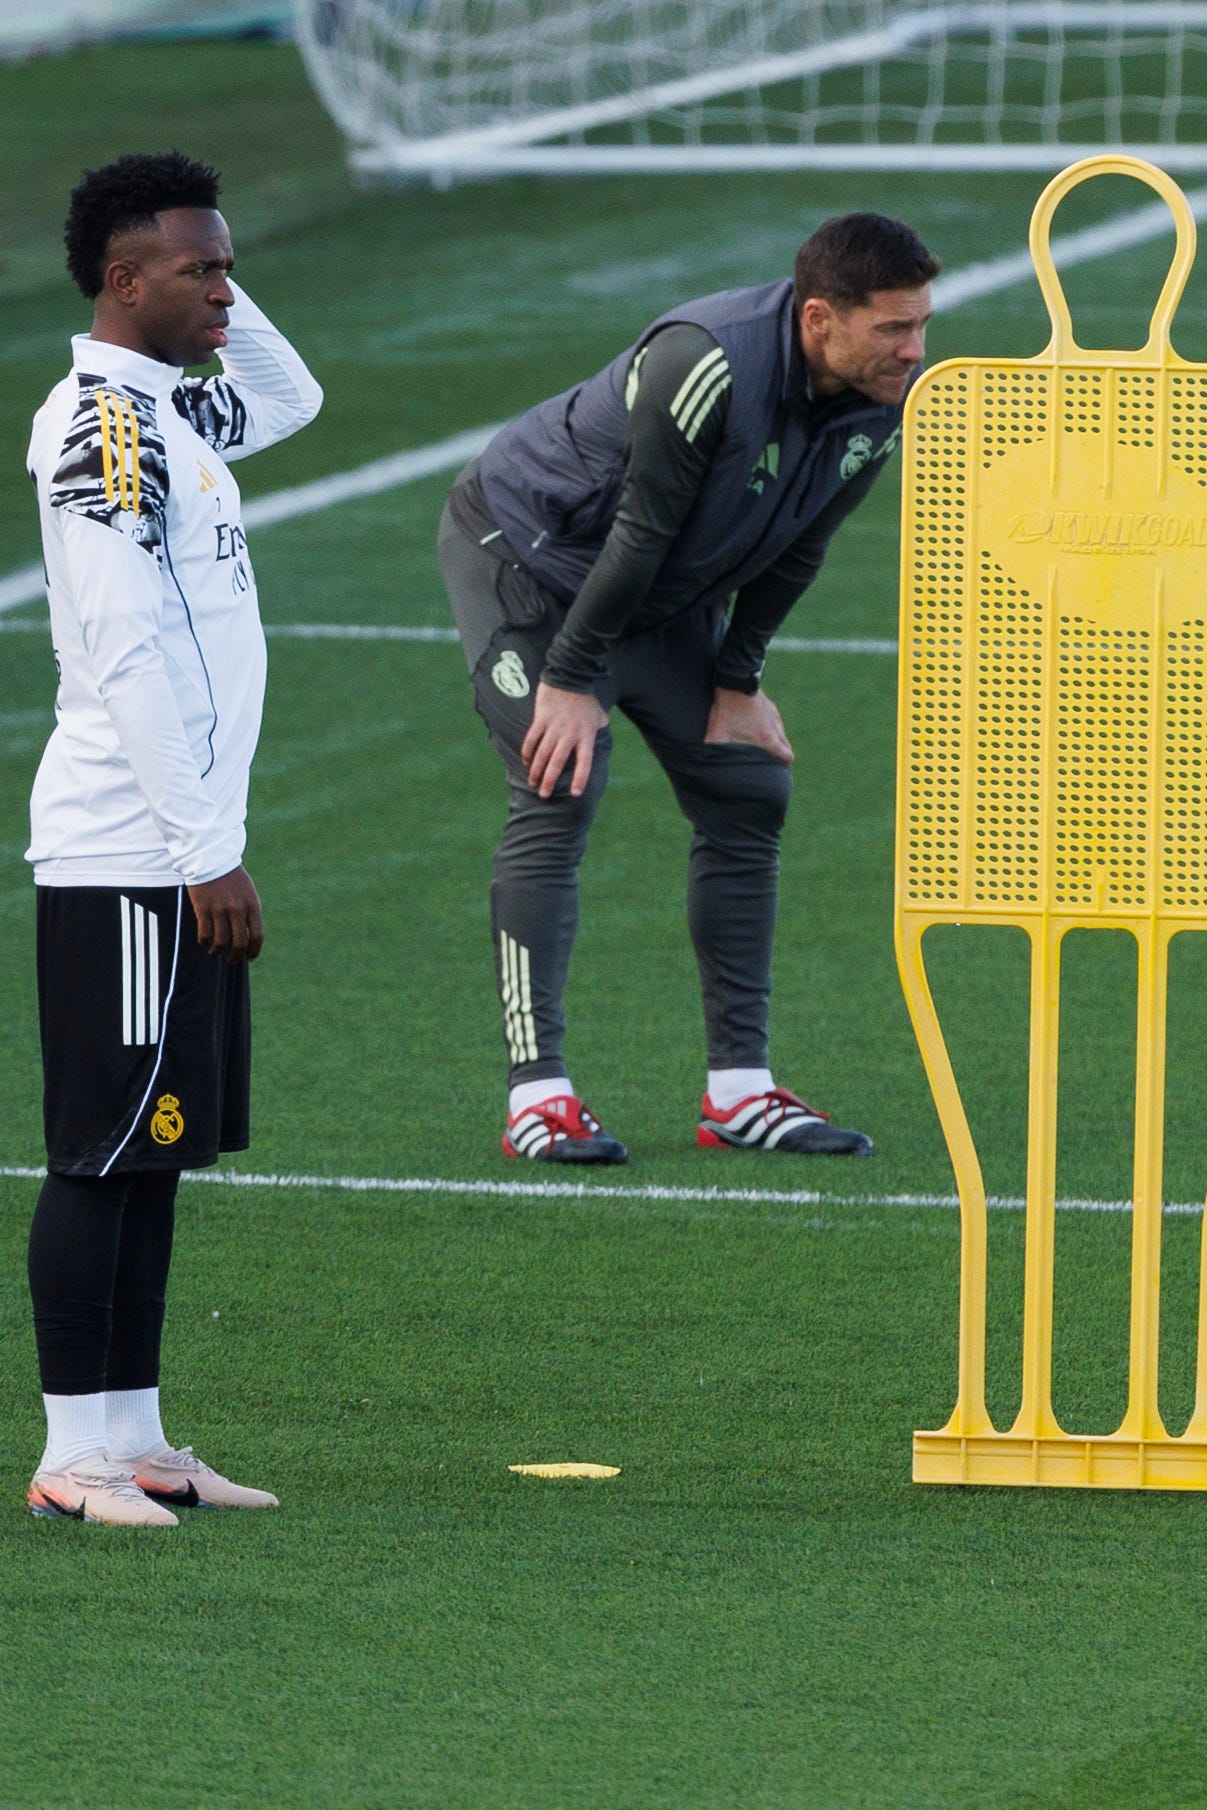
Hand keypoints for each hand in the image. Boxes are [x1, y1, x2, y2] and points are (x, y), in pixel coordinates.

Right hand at [187, 864, 263, 963]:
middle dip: (236, 957)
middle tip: (232, 960)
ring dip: (218, 951)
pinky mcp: (203, 909)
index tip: (250, 958)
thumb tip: (249, 937)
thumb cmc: (232, 877)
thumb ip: (249, 912)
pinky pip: (204, 934)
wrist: (211, 859)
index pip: (257, 936)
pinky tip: (205, 940)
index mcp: (252, 905)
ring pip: (220, 942)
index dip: (254, 951)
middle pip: (239, 943)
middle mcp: (237, 909)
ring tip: (215, 951)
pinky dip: (205, 941)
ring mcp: (219, 910)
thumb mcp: (248, 892)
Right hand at [521, 680, 608, 799]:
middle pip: (557, 762)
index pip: (585, 762)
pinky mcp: (541, 718)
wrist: (571, 676)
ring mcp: (554, 726)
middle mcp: (570, 733)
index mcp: (587, 735)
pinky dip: (528, 752)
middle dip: (549, 781)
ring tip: (533, 782)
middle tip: (544, 796)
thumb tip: (603, 740)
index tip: (575, 794)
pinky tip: (526, 762)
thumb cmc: (587, 699)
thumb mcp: (600, 716)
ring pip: (542, 753)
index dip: (580, 778)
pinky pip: (532, 739)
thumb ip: (600, 730)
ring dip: (536, 770)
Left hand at [704, 686, 794, 763]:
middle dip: (781, 755)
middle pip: (787, 747)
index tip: (775, 769)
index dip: (783, 766)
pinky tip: (757, 726)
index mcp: (768, 738)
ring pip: (781, 733)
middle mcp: (775, 727)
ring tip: (761, 744)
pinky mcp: (770, 705)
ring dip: (775, 740)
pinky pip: (774, 720)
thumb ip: (712, 750)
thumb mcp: (717, 733)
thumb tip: (702, 764)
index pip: (787, 756)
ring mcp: (774, 715)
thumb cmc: (727, 709)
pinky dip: (769, 726)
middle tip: (768, 760)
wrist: (735, 682)